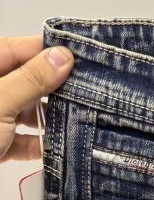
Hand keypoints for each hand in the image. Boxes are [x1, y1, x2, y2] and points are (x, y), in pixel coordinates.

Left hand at [0, 35, 73, 163]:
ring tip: (75, 124)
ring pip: (26, 111)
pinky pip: (22, 140)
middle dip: (55, 90)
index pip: (20, 49)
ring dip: (49, 120)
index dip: (49, 52)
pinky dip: (39, 145)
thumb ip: (30, 79)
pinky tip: (55, 150)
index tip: (81, 61)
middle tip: (88, 95)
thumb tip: (61, 57)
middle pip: (27, 81)